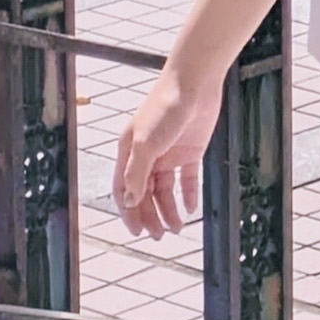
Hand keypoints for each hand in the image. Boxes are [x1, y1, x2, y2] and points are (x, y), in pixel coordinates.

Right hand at [111, 69, 223, 238]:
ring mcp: (169, 153)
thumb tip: (129, 200)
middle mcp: (147, 154)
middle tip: (159, 235)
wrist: (195, 84)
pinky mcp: (190, 151)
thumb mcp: (146, 143)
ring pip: (166, 189)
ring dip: (169, 209)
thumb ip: (137, 173)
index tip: (137, 231)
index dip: (129, 212)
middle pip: (145, 193)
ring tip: (177, 227)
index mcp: (129, 152)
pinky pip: (188, 178)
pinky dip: (189, 194)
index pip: (125, 189)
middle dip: (150, 216)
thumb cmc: (165, 106)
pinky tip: (191, 208)